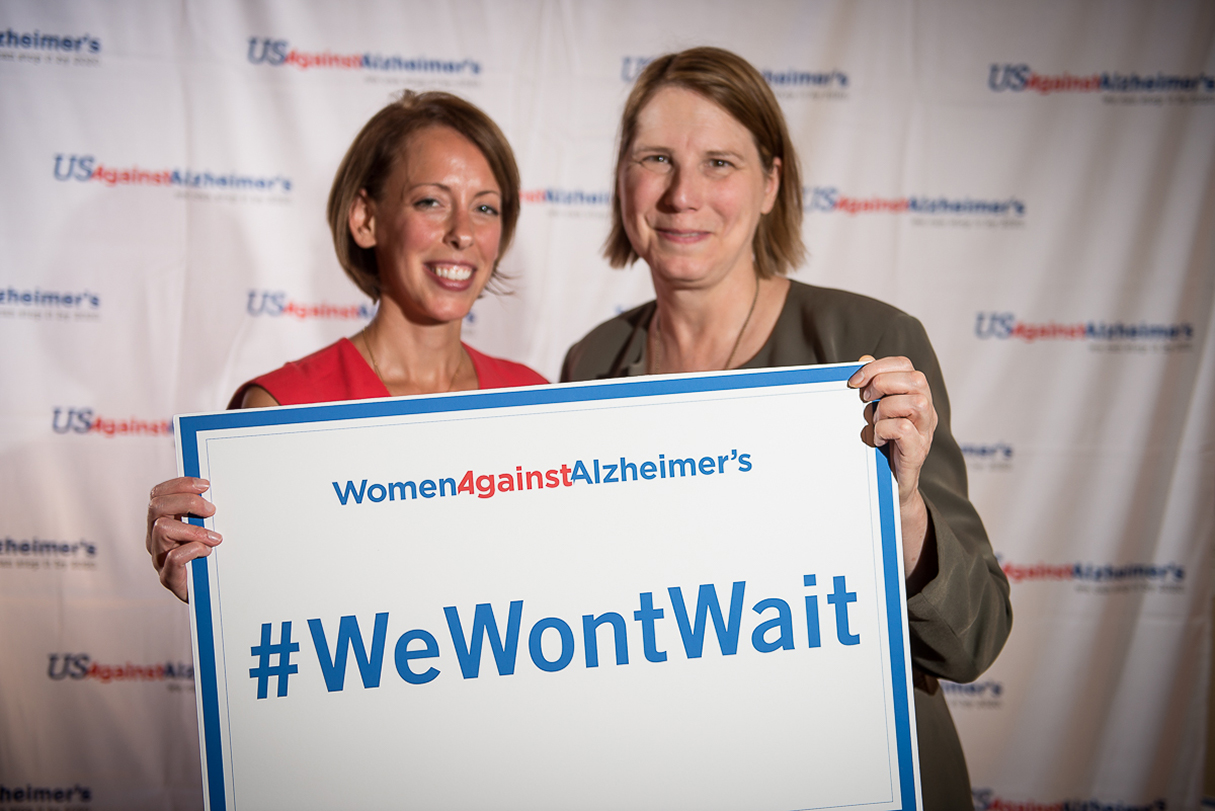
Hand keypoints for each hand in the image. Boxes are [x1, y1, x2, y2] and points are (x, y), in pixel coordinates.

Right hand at [146, 477, 221, 601]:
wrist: (208, 595)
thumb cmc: (207, 559)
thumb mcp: (205, 530)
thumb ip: (204, 513)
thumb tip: (214, 491)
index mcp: (161, 522)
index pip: (158, 494)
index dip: (180, 484)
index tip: (205, 485)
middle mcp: (155, 539)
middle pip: (156, 506)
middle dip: (187, 502)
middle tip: (211, 510)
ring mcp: (159, 558)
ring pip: (161, 528)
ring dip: (193, 528)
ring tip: (214, 537)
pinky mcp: (169, 578)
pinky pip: (174, 558)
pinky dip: (193, 550)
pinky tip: (207, 552)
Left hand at [848, 355, 936, 576]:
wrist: (889, 487)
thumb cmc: (880, 446)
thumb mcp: (873, 411)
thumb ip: (871, 385)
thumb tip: (862, 359)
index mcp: (915, 395)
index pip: (905, 364)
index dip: (879, 366)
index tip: (854, 381)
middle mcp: (925, 411)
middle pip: (915, 379)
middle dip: (882, 383)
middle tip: (863, 400)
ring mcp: (924, 432)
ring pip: (915, 402)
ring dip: (885, 408)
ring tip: (873, 422)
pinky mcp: (917, 451)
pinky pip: (904, 428)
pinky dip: (884, 429)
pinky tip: (875, 440)